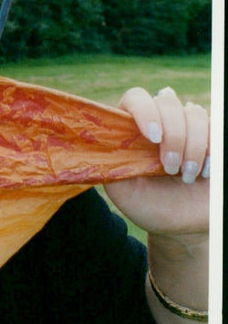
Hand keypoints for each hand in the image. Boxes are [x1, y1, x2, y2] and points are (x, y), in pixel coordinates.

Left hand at [105, 86, 209, 237]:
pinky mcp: (211, 137)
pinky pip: (216, 127)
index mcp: (132, 128)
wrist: (183, 225)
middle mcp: (160, 121)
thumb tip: (108, 140)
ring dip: (193, 145)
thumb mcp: (124, 192)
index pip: (136, 98)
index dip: (145, 111)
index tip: (153, 137)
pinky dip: (212, 148)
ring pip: (194, 113)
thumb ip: (113, 165)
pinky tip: (206, 172)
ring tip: (188, 176)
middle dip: (173, 136)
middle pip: (168, 102)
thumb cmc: (150, 206)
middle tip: (170, 168)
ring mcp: (187, 127)